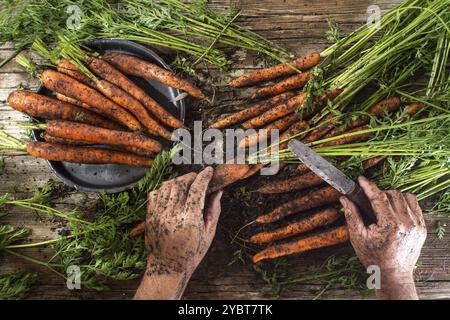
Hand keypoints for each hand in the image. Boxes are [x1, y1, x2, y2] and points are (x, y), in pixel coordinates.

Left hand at [134, 167, 222, 299]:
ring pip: (167, 186)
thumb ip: (213, 210)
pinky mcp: (150, 216)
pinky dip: (163, 188)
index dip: (204, 176)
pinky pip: (155, 194)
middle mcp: (173, 214)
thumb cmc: (191, 253)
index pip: (197, 188)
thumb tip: (219, 192)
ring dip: (177, 180)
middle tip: (197, 177)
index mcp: (190, 219)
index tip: (209, 170)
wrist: (167, 267)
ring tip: (185, 182)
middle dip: (191, 176)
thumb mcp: (208, 234)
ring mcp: (159, 214)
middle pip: (180, 183)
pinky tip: (171, 191)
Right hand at [340, 176, 426, 299]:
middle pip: (393, 194)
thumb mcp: (357, 236)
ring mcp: (417, 225)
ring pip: (405, 197)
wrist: (393, 274)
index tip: (361, 179)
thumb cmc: (373, 257)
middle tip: (370, 199)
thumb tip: (344, 198)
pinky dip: (404, 203)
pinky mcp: (422, 228)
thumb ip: (351, 215)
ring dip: (393, 197)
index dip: (368, 186)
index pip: (379, 197)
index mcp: (389, 225)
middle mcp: (406, 223)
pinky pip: (415, 205)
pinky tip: (394, 209)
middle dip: (379, 193)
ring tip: (383, 205)